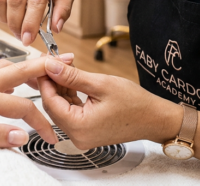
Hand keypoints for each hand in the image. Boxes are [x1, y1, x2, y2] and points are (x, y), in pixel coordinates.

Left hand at [0, 56, 65, 148]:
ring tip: (43, 66)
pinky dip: (8, 70)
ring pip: (6, 67)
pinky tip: (8, 76)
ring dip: (27, 66)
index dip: (42, 122)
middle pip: (20, 71)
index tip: (52, 135)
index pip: (23, 107)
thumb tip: (21, 136)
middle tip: (66, 61)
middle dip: (45, 67)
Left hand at [39, 59, 179, 148]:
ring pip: (61, 108)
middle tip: (53, 62)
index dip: (45, 80)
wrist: (154, 119)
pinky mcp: (87, 132)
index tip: (44, 62)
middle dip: (52, 83)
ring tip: (65, 67)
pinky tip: (72, 81)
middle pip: (53, 106)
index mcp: (79, 127)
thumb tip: (51, 67)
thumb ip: (72, 76)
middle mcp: (77, 137)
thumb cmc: (135, 104)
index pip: (50, 102)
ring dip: (61, 88)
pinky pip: (71, 113)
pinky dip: (69, 97)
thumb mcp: (101, 84)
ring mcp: (82, 136)